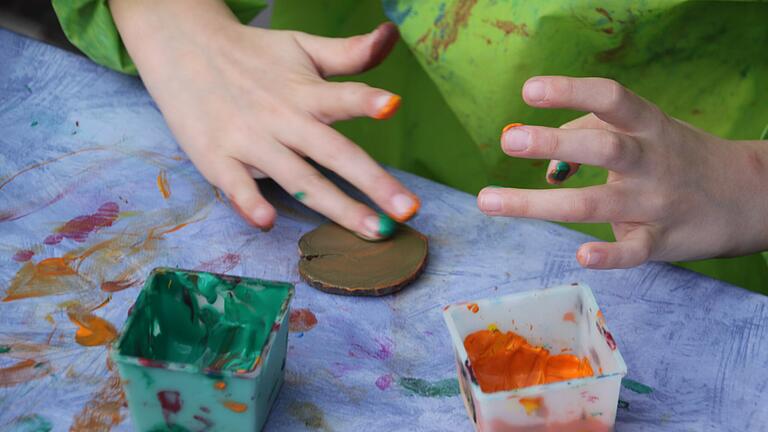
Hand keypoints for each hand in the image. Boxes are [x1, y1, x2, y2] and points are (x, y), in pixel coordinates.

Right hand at [110, 0, 418, 238]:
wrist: (181, 46)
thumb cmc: (252, 55)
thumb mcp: (301, 47)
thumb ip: (348, 52)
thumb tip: (391, 36)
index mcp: (304, 91)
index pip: (339, 96)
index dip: (364, 101)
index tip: (392, 106)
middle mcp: (281, 117)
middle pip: (332, 152)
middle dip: (373, 182)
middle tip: (406, 210)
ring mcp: (249, 140)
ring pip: (298, 177)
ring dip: (335, 206)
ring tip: (371, 230)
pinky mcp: (216, 158)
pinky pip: (235, 185)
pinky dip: (249, 202)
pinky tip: (266, 221)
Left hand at [478, 76, 767, 267]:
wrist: (749, 195)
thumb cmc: (676, 156)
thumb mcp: (644, 131)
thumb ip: (590, 134)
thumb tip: (548, 170)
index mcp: (648, 125)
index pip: (611, 99)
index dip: (571, 90)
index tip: (528, 90)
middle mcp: (651, 160)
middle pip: (603, 147)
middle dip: (554, 142)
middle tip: (509, 139)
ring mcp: (657, 203)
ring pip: (596, 203)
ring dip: (540, 204)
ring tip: (490, 201)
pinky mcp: (662, 241)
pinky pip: (634, 251)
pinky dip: (609, 255)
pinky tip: (581, 254)